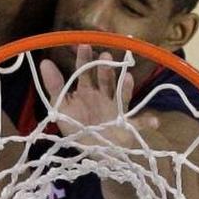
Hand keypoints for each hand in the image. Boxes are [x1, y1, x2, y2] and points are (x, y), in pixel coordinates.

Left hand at [40, 45, 159, 137]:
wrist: (91, 154)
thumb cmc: (76, 129)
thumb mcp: (61, 107)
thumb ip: (54, 86)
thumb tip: (44, 62)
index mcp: (87, 92)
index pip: (85, 72)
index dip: (84, 58)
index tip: (84, 44)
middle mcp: (104, 97)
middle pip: (105, 80)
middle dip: (106, 69)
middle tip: (105, 57)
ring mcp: (117, 110)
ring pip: (122, 95)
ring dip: (125, 87)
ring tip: (127, 77)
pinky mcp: (127, 126)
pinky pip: (139, 124)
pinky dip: (148, 123)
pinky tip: (154, 121)